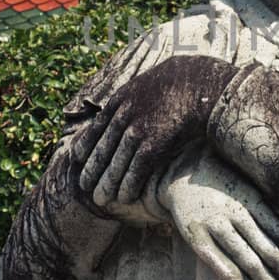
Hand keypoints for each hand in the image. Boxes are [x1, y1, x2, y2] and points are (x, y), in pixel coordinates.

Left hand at [72, 56, 237, 214]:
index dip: (86, 146)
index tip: (76, 159)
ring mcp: (137, 130)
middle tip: (84, 186)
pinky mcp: (153, 144)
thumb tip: (136, 97)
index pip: (96, 127)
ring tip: (101, 200)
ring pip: (116, 163)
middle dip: (92, 170)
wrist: (201, 82)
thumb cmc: (182, 80)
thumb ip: (138, 93)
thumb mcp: (150, 80)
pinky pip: (136, 170)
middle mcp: (124, 116)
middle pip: (102, 149)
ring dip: (108, 184)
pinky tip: (125, 198)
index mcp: (121, 99)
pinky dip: (128, 185)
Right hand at [158, 151, 278, 279]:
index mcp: (249, 198)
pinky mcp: (197, 240)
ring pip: (246, 261)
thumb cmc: (222, 182)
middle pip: (265, 248)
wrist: (181, 176)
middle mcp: (233, 213)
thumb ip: (268, 203)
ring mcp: (214, 227)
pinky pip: (222, 267)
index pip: (278, 228)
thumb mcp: (247, 185)